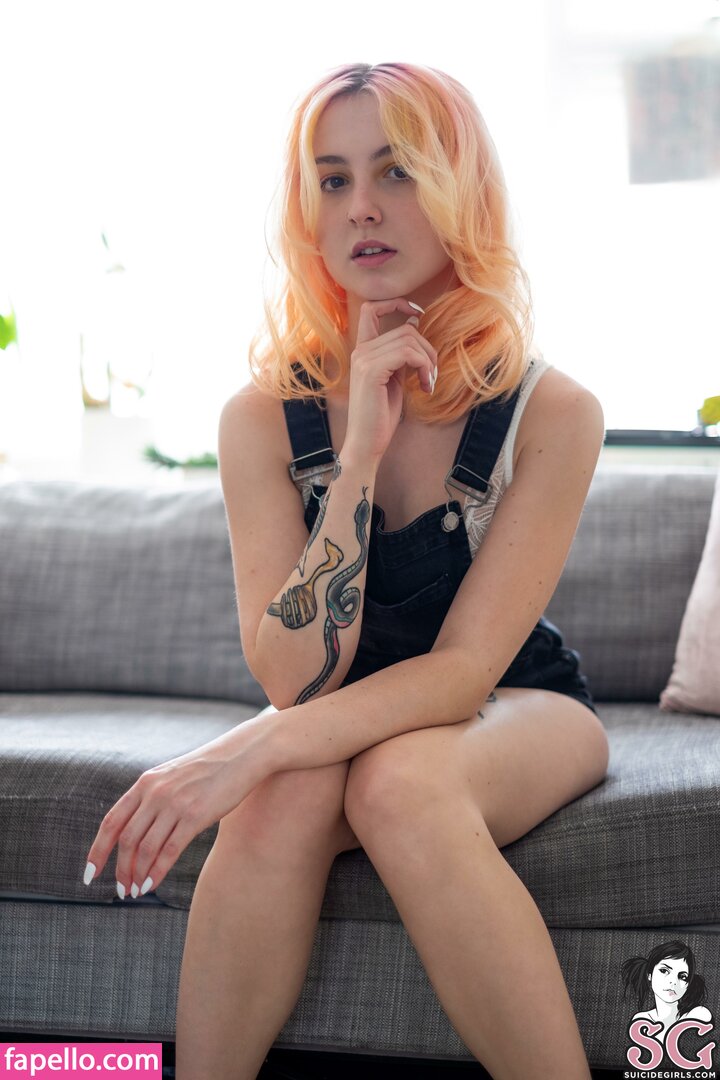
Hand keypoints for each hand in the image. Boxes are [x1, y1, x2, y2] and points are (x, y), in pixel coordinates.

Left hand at [82, 714, 274, 897]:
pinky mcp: (195, 816)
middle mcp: (155, 793)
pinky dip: (156, 873)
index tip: (90, 873)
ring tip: (135, 891)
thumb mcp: (171, 776)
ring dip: (137, 875)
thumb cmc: (208, 769)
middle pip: (126, 840)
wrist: (241, 755)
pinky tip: (152, 885)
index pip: (112, 822)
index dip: (97, 850)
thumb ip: (151, 797)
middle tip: (121, 889)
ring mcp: (175, 804)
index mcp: (146, 783)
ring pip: (145, 849)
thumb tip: (133, 832)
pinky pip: (169, 851)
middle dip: (120, 869)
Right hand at [343, 298, 436, 461]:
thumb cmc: (380, 416)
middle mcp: (360, 351)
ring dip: (428, 361)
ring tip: (429, 382)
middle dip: (428, 350)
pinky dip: (424, 368)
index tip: (417, 313)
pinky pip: (407, 353)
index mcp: (363, 351)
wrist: (366, 444)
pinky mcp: (371, 371)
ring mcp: (364, 360)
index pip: (370, 308)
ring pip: (409, 339)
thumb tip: (414, 323)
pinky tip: (425, 387)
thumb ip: (400, 355)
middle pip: (405, 329)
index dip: (395, 303)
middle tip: (432, 374)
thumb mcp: (393, 379)